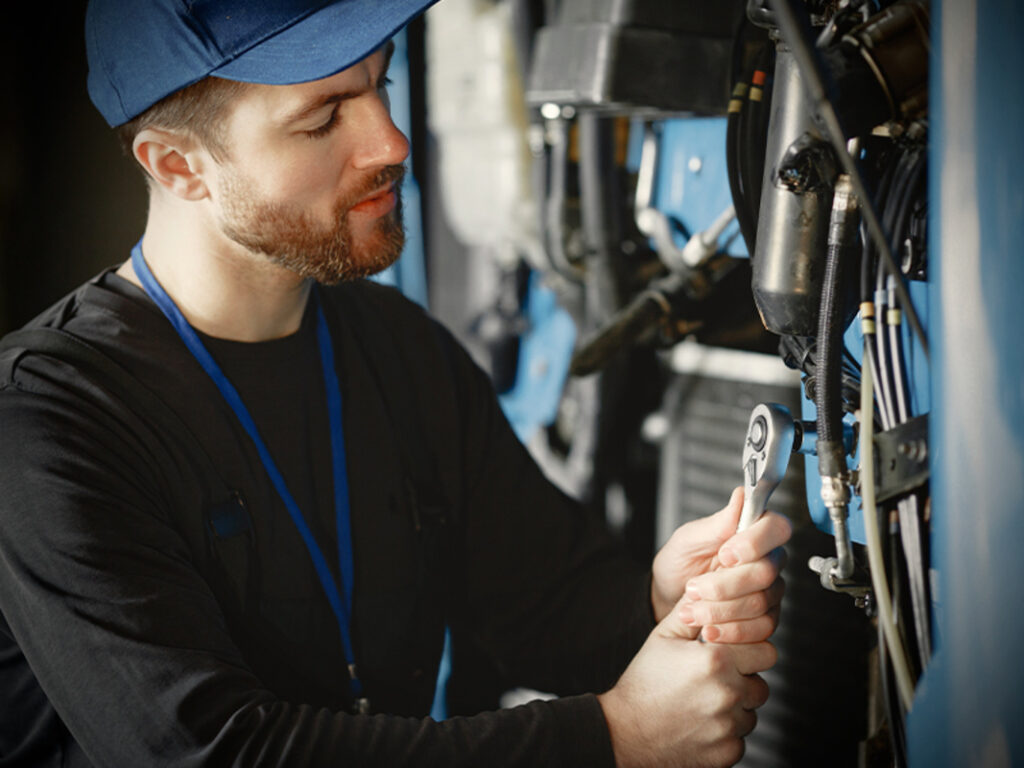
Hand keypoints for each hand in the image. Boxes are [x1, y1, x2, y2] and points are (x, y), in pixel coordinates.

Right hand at [598, 600, 776, 767]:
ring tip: (703, 701)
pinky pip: (740, 739)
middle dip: (745, 680)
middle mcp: (727, 693)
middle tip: (718, 680)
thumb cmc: (643, 683)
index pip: (764, 650)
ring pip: (751, 713)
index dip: (748, 651)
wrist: (626, 732)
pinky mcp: (728, 752)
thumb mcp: (663, 638)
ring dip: (736, 708)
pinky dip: (725, 732)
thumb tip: (704, 589)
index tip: (730, 655)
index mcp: (715, 660)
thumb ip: (690, 611)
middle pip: (762, 684)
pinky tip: (700, 723)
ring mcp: (729, 726)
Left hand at [651, 487, 791, 641]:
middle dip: (724, 585)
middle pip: (766, 571)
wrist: (669, 597)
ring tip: (693, 610)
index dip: (755, 543)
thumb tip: (741, 496)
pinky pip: (761, 628)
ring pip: (761, 603)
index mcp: (753, 532)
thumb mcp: (689, 539)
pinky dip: (730, 631)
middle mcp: (768, 559)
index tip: (725, 554)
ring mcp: (769, 590)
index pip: (777, 528)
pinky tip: (709, 630)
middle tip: (694, 588)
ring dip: (721, 610)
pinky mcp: (765, 618)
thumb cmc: (680, 563)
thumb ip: (717, 523)